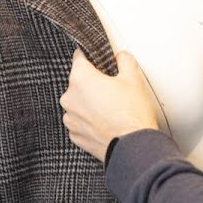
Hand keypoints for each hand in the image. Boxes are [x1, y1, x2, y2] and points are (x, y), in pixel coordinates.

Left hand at [60, 48, 160, 162]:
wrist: (133, 146)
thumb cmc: (132, 114)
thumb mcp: (133, 78)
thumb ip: (124, 60)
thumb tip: (121, 57)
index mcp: (81, 78)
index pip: (79, 58)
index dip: (90, 57)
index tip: (97, 60)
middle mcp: (69, 98)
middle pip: (78, 83)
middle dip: (93, 84)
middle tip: (112, 90)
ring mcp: (70, 118)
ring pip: (79, 103)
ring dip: (90, 103)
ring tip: (111, 109)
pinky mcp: (75, 135)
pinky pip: (80, 121)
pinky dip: (90, 121)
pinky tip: (106, 122)